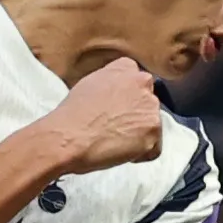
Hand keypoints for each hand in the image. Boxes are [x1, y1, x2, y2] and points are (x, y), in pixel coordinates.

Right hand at [34, 58, 166, 174]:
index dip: (126, 102)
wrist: (68, 137)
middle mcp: (143, 82)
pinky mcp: (153, 130)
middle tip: (112, 129)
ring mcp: (150, 107)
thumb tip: (115, 96)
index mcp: (126, 68)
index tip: (114, 112)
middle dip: (134, 118)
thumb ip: (110, 84)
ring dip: (137, 136)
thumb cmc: (71, 115)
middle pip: (147, 105)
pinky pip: (154, 148)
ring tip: (113, 142)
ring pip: (151, 126)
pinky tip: (119, 151)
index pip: (137, 85)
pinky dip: (140, 154)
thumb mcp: (88, 85)